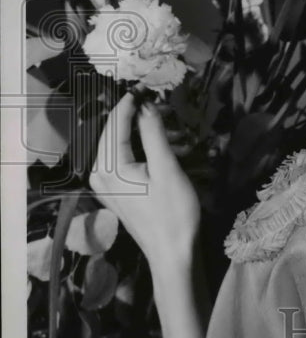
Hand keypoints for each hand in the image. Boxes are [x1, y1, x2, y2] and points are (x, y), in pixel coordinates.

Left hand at [89, 92, 200, 270]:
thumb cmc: (173, 213)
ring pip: (120, 145)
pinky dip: (142, 150)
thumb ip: (153, 133)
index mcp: (108, 167)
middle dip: (138, 116)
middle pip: (114, 132)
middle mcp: (99, 174)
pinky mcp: (115, 192)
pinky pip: (123, 160)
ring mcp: (105, 185)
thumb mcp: (167, 168)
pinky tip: (164, 148)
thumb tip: (146, 104)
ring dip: (143, 134)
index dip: (132, 101)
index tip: (147, 84)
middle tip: (161, 103)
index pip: (116, 122)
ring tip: (172, 129)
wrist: (173, 254)